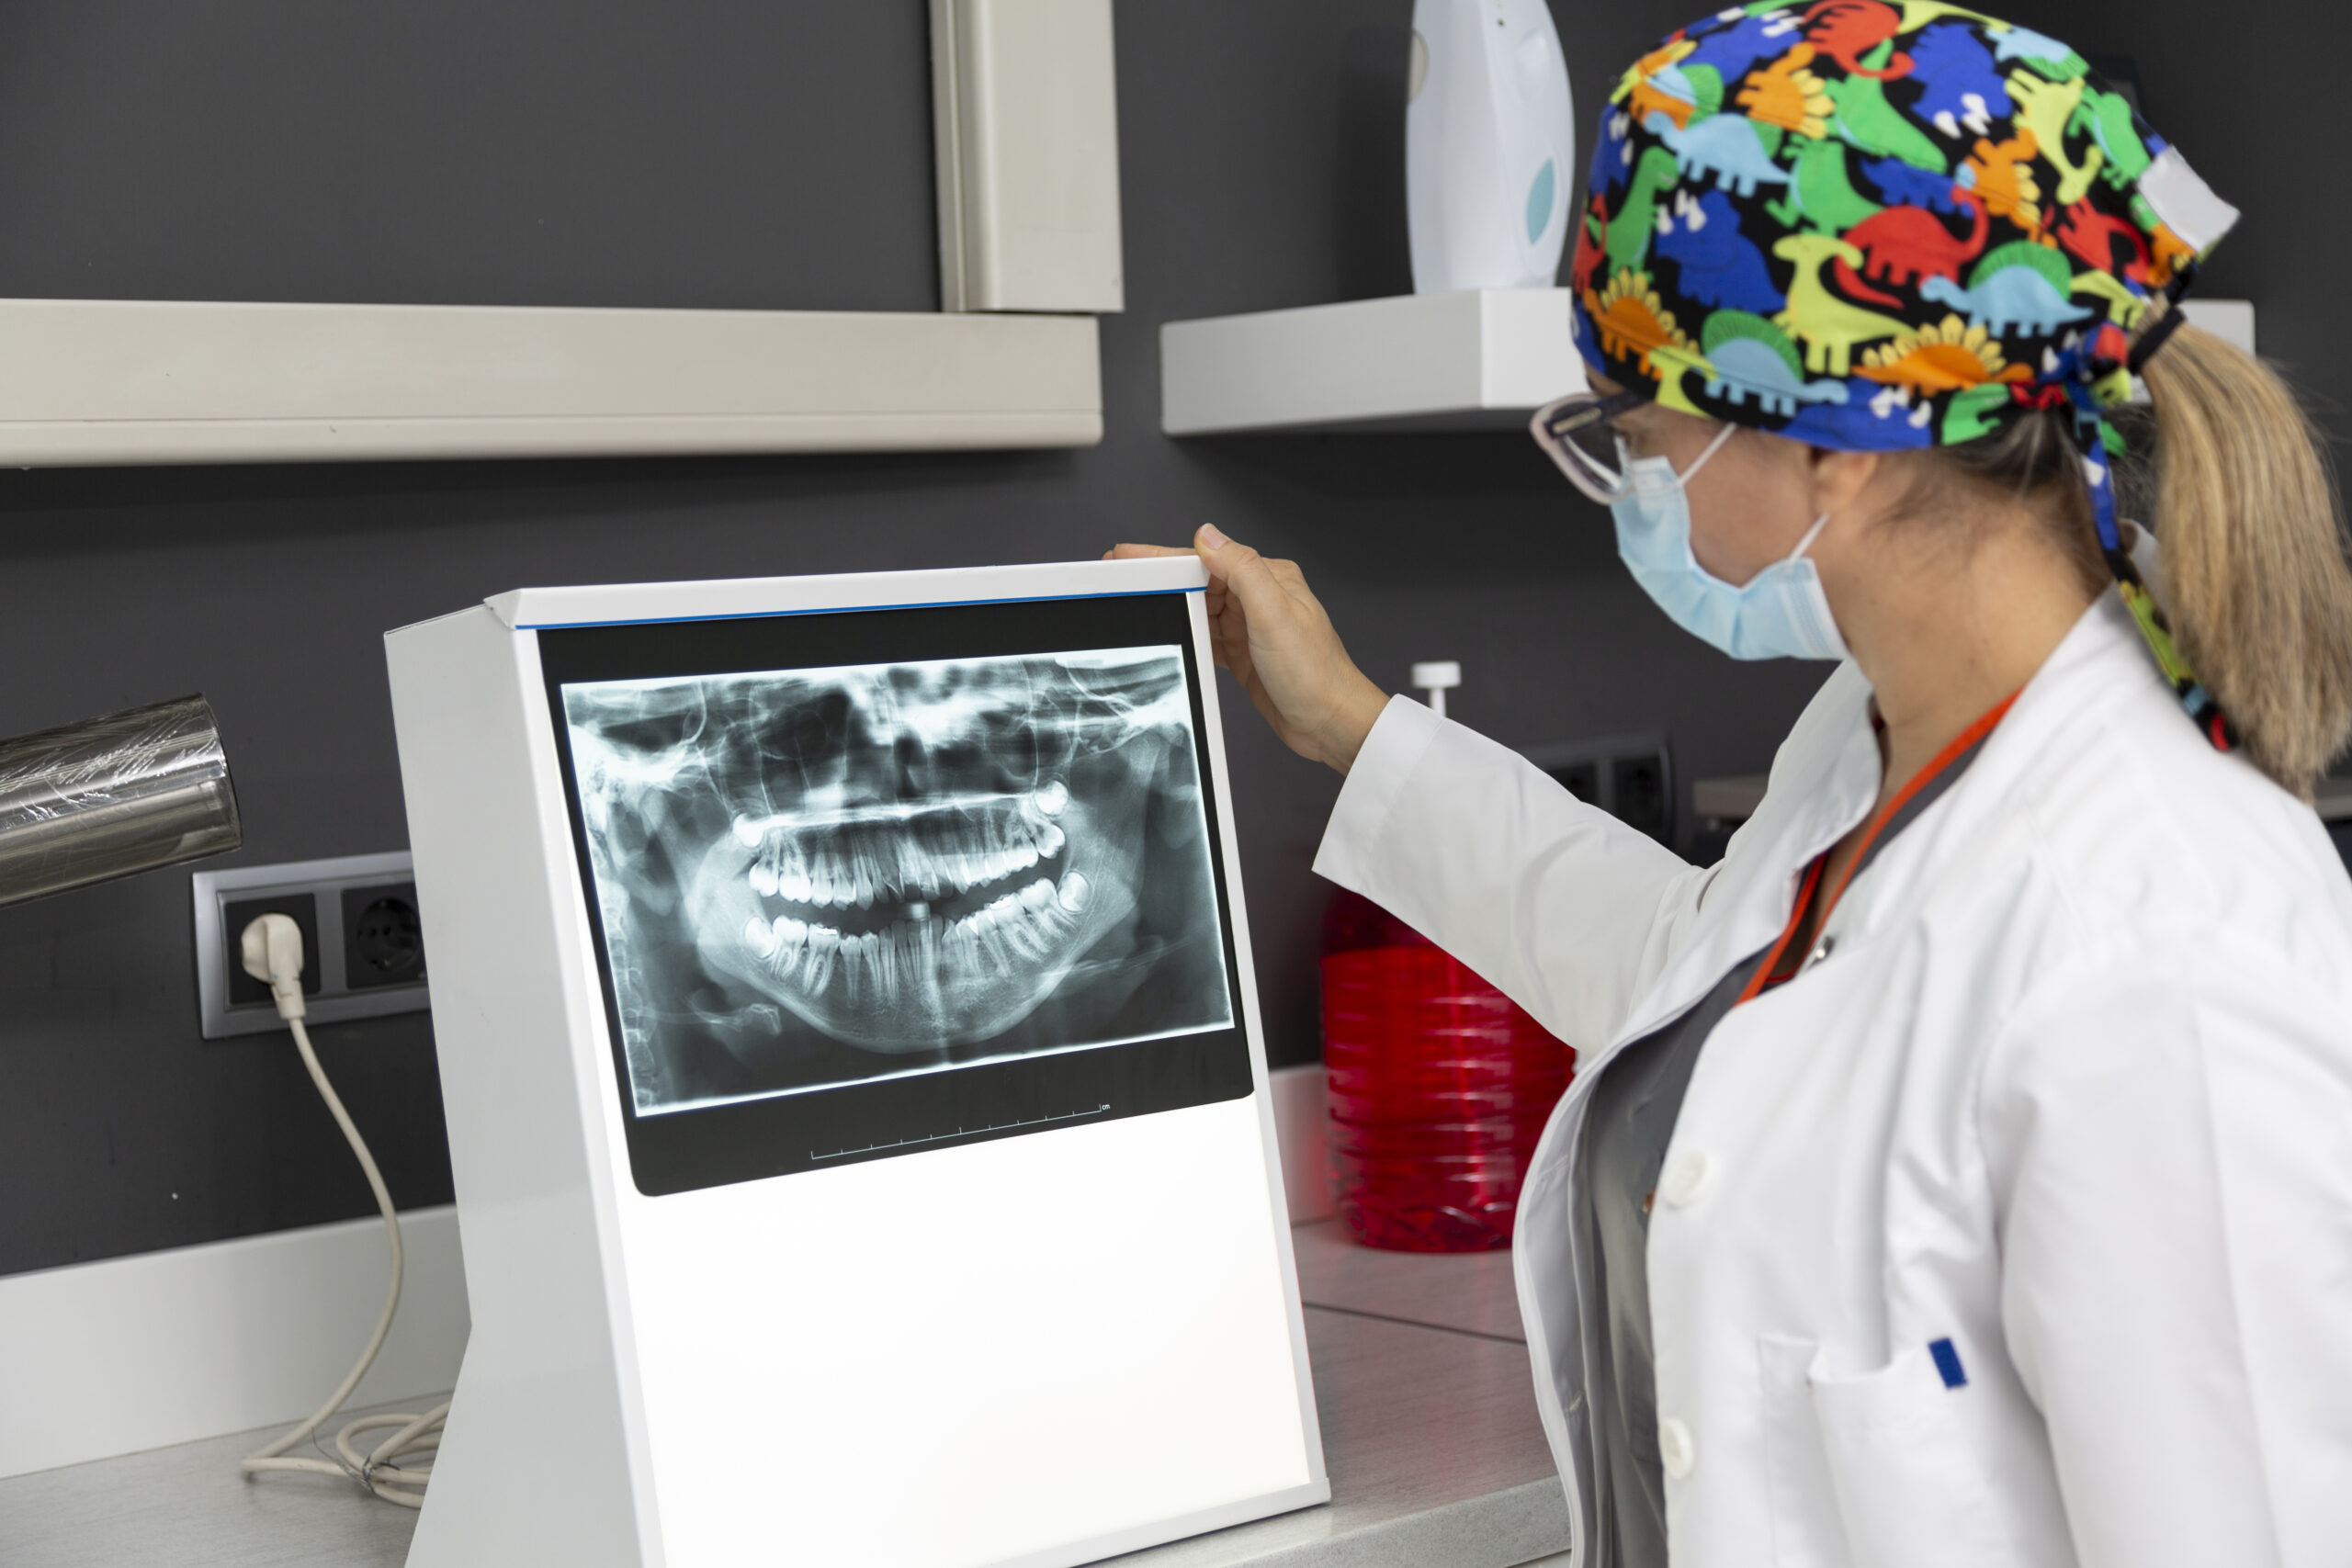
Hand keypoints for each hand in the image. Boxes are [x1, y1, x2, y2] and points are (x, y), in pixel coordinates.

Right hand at [1107, 526, 1389, 772]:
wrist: (1331, 723)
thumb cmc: (1314, 672)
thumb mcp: (1275, 613)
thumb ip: (1241, 569)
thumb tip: (1208, 536)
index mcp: (1268, 577)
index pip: (1206, 558)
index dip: (1162, 557)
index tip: (1127, 556)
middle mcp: (1259, 598)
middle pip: (1197, 582)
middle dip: (1158, 580)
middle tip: (1118, 578)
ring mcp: (1250, 627)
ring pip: (1198, 608)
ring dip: (1169, 606)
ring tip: (1132, 602)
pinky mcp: (1243, 654)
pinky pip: (1205, 636)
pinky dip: (1185, 633)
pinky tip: (1166, 633)